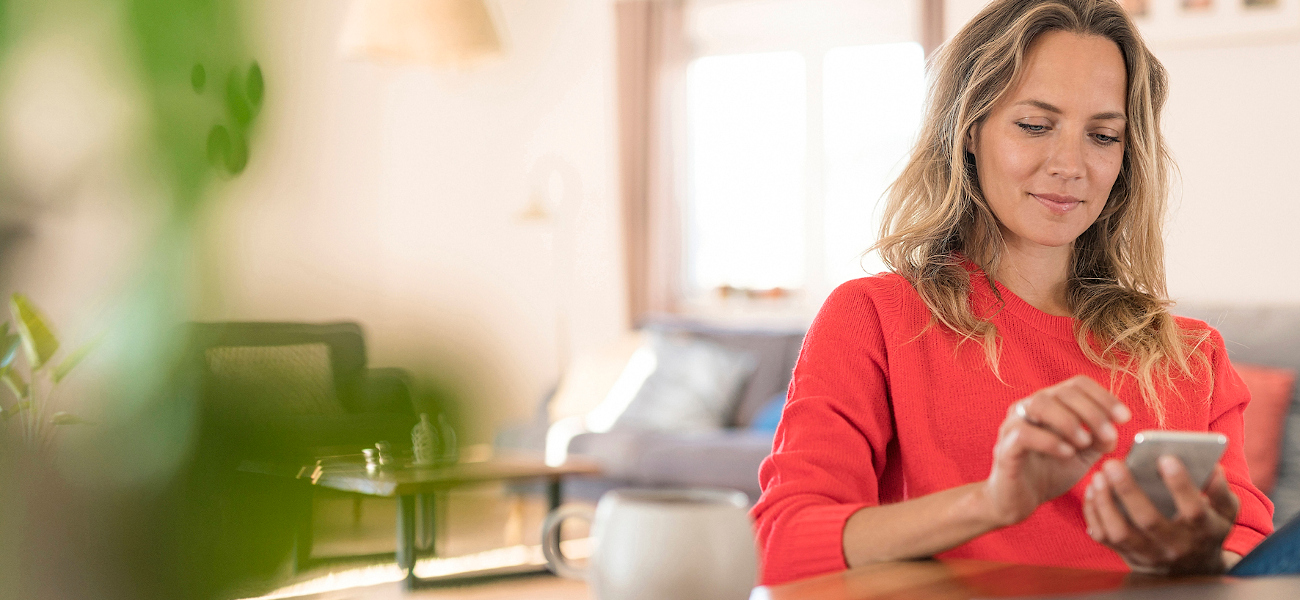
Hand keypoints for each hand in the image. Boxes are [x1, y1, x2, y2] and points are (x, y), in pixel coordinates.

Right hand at [981, 375, 1131, 526]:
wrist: (1018, 501)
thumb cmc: (1049, 473)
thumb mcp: (1083, 455)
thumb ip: (1099, 439)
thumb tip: (1115, 430)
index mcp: (1050, 404)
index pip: (1078, 384)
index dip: (1104, 396)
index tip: (1124, 418)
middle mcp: (1029, 407)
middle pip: (1063, 391)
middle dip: (1092, 412)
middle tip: (1109, 436)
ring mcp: (1013, 425)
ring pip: (1040, 403)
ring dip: (1069, 421)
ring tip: (1084, 443)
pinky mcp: (1004, 448)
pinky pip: (1024, 433)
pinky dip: (1050, 441)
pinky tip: (1066, 453)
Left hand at [1082, 458, 1238, 574]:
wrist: (1192, 570)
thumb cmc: (1206, 528)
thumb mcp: (1224, 512)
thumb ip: (1220, 490)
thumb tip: (1212, 467)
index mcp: (1205, 531)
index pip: (1194, 510)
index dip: (1181, 485)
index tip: (1165, 457)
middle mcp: (1176, 546)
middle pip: (1149, 520)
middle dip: (1128, 490)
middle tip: (1112, 463)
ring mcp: (1150, 554)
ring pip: (1121, 532)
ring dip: (1105, 503)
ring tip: (1098, 476)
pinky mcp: (1128, 556)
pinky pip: (1104, 537)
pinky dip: (1094, 513)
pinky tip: (1092, 490)